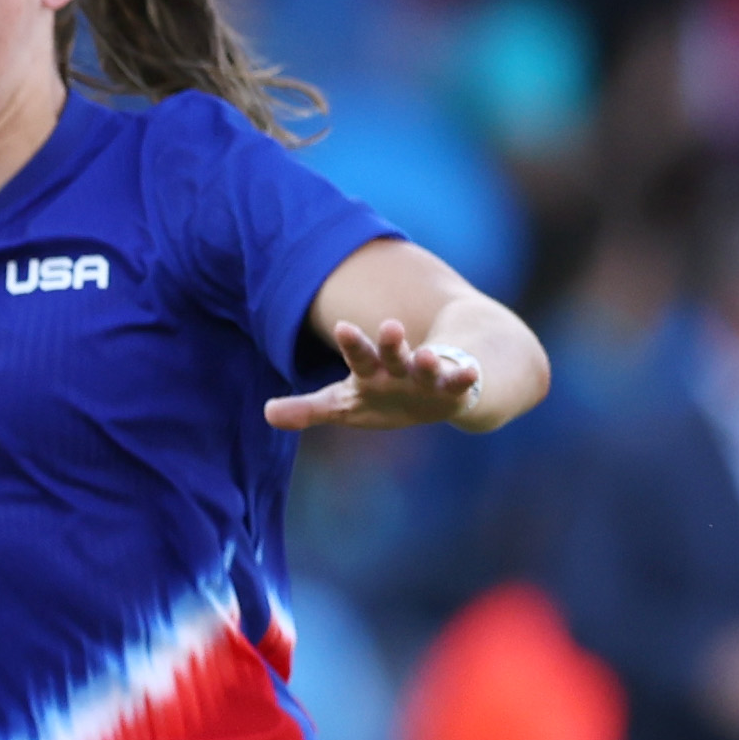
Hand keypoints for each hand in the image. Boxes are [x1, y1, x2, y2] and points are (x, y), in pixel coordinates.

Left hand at [266, 317, 486, 432]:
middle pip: (392, 354)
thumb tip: (266, 413)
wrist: (434, 396)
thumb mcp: (343, 405)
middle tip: (390, 327)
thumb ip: (308, 409)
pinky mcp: (454, 391)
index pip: (357, 355)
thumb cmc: (382, 397)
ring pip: (428, 366)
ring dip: (429, 361)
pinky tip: (472, 373)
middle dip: (390, 343)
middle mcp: (399, 369)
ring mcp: (428, 378)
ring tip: (429, 355)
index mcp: (370, 371)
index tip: (342, 325)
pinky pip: (461, 383)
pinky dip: (466, 378)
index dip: (352, 342)